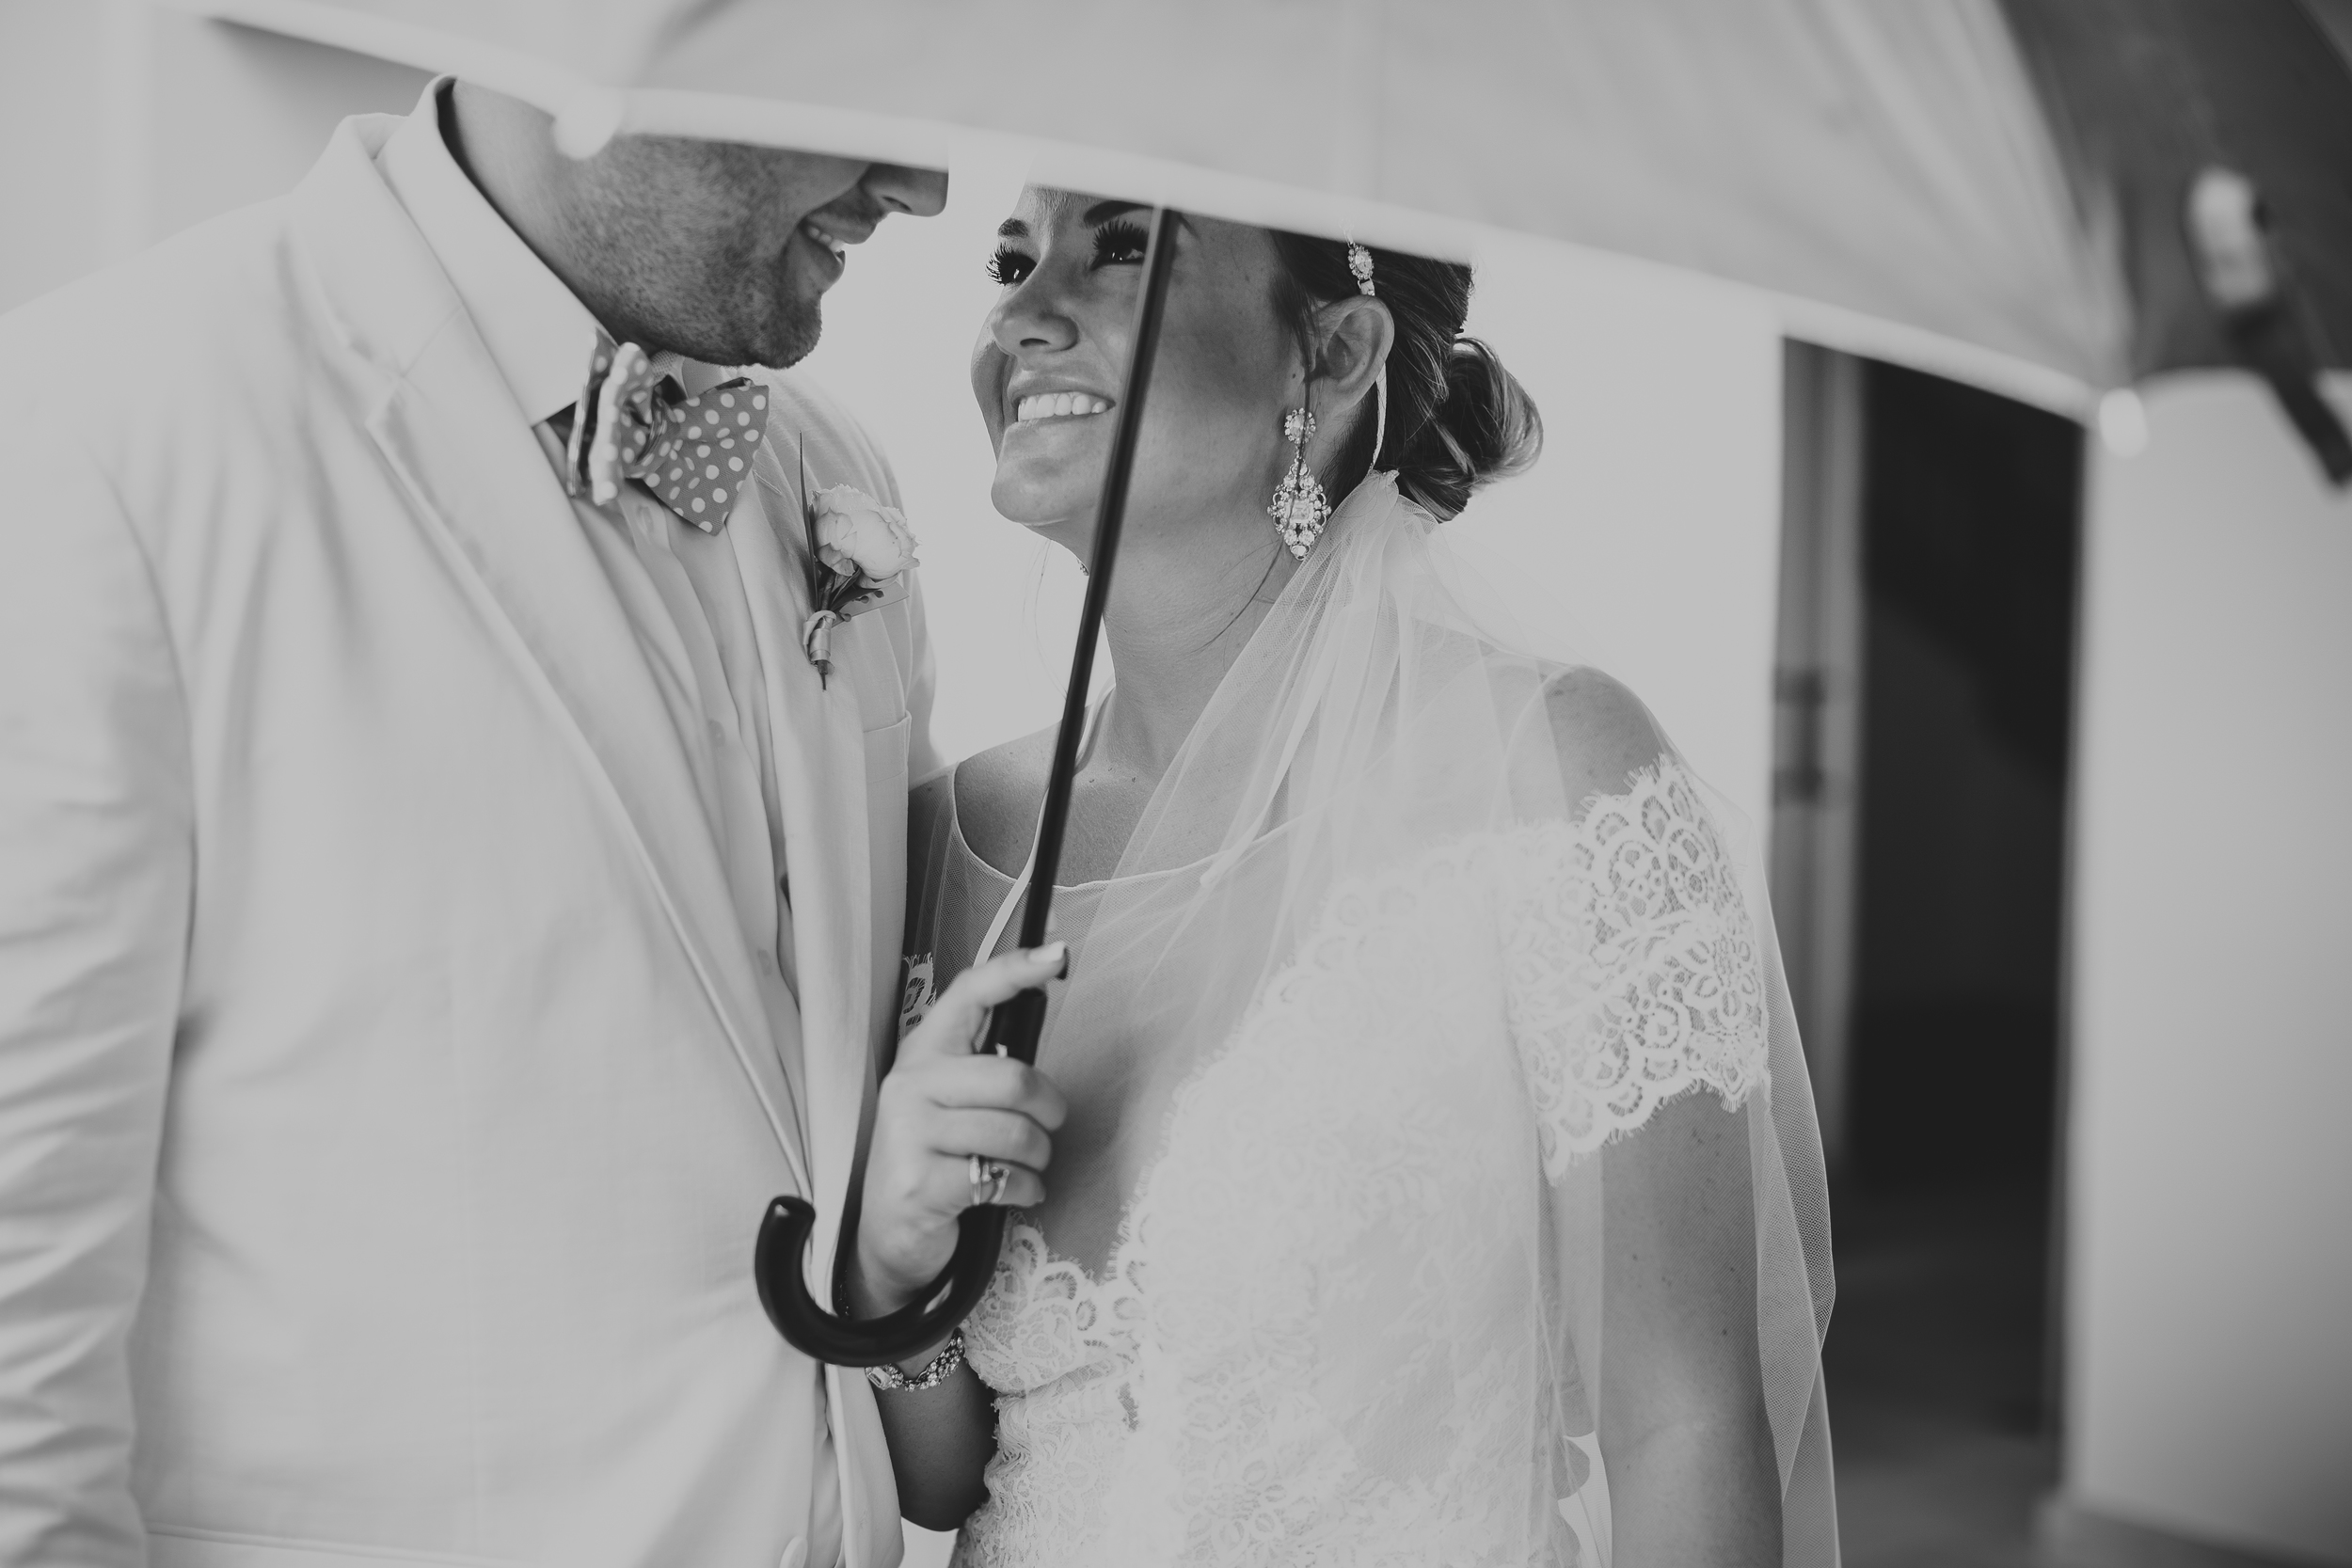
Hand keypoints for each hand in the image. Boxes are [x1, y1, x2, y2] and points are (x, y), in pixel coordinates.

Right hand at [853, 943, 1070, 1314]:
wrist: (889, 1235)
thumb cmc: (935, 1158)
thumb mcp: (951, 1101)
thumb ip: (986, 1064)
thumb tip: (1040, 1010)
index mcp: (925, 1052)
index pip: (970, 993)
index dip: (1016, 970)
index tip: (1056, 955)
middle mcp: (912, 1084)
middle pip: (1014, 1077)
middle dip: (1050, 1109)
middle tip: (1049, 1127)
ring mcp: (910, 1134)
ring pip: (1014, 1132)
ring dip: (1038, 1157)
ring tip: (1027, 1166)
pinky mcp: (919, 1182)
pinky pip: (1002, 1176)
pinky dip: (1025, 1189)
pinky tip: (1015, 1192)